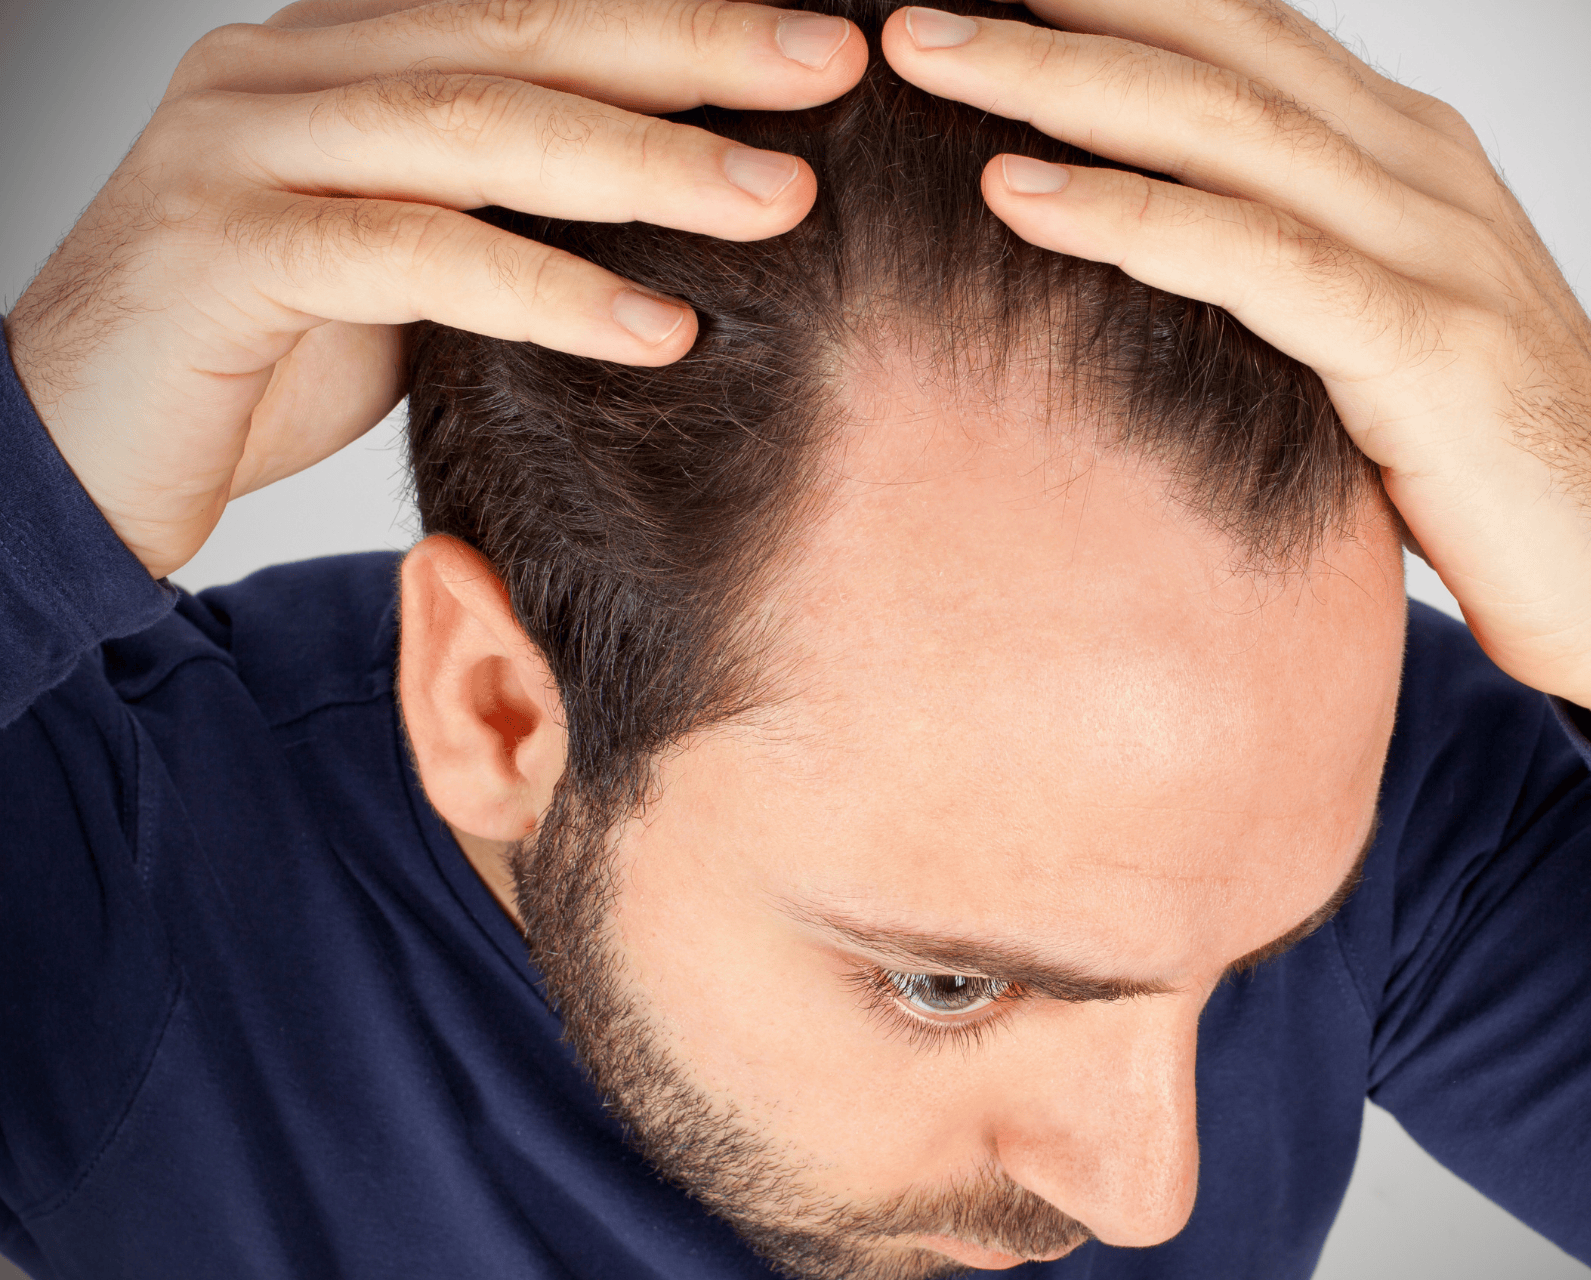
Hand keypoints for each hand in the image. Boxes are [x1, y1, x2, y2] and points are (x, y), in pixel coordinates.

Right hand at [3, 0, 866, 580]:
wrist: (76, 447)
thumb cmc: (261, 357)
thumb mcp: (408, 260)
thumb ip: (502, 204)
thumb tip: (673, 190)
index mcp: (342, 52)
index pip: (532, 11)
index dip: (676, 19)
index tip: (815, 44)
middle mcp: (285, 67)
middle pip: (518, 34)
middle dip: (688, 52)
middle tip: (828, 68)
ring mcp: (241, 145)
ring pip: (469, 127)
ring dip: (641, 164)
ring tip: (778, 203)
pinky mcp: (223, 250)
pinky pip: (407, 253)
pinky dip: (541, 292)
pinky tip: (655, 331)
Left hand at [884, 0, 1590, 766]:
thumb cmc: (1483, 466)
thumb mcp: (1367, 339)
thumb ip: (1278, 276)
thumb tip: (1141, 271)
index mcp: (1398, 154)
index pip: (1235, 34)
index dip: (1109, 1)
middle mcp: (1416, 169)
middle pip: (1212, 48)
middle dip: (1057, 10)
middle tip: (914, 2)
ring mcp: (1431, 246)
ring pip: (1221, 126)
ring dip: (1058, 80)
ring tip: (925, 55)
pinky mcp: (1428, 346)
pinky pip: (1256, 259)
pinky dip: (1131, 215)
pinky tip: (1019, 191)